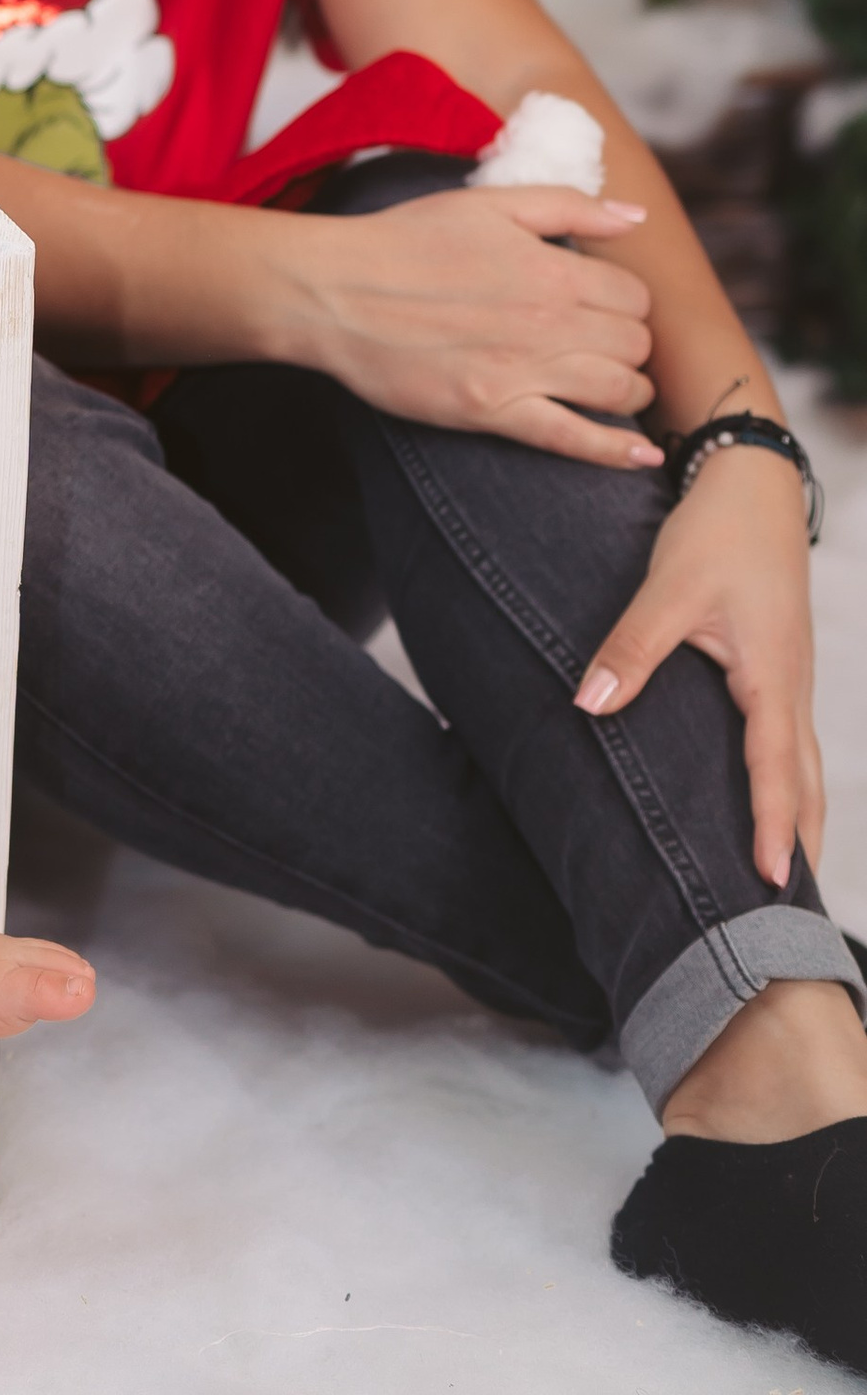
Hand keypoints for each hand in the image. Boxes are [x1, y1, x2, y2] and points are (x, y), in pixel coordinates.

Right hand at [279, 185, 663, 467]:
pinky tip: (640, 457)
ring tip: (613, 389)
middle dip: (628, 347)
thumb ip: (569, 206)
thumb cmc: (405, 241)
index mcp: (551, 268)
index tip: (603, 310)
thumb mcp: (488, 204)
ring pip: (619, 392)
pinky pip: (574, 439)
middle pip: (634, 346)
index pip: (634, 297)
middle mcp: (548, 321)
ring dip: (629, 393)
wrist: (335, 291)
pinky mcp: (492, 411)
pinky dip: (615, 452)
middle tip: (602, 348)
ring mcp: (522, 370)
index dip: (626, 304)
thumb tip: (637, 216)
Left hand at [576, 442, 821, 887]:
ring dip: (801, 817)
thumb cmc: (717, 532)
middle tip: (789, 912)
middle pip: (806, 782)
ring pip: (805, 764)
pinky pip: (791, 741)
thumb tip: (589, 703)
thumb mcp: (668, 588)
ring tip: (788, 876)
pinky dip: (790, 782)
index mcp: (772, 676)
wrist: (752, 482)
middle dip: (800, 843)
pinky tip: (771, 801)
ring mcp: (791, 679)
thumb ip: (632, 646)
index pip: (776, 768)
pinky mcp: (780, 668)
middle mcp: (792, 686)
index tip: (770, 882)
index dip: (772, 826)